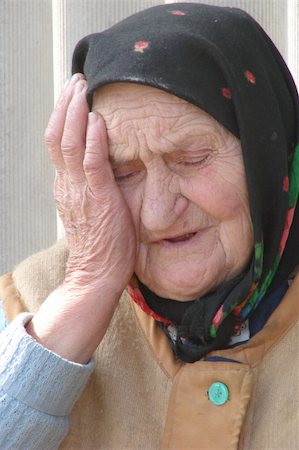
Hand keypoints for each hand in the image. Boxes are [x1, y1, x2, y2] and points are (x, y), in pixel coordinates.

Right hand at [45, 74, 136, 295]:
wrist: (97, 274)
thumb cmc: (100, 244)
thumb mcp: (89, 209)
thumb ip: (89, 186)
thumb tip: (99, 167)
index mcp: (65, 186)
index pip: (58, 144)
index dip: (63, 117)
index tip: (72, 96)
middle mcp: (67, 185)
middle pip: (57, 137)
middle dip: (65, 106)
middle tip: (76, 82)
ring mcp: (80, 191)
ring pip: (69, 144)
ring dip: (75, 113)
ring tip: (82, 89)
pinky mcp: (99, 198)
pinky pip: (92, 163)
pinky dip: (93, 140)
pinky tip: (96, 120)